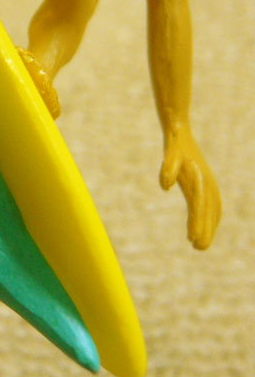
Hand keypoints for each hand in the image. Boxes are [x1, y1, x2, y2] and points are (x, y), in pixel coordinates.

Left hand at [160, 128, 220, 249]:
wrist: (179, 128)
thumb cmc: (173, 143)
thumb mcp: (169, 153)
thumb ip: (167, 168)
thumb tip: (164, 185)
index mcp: (198, 179)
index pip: (198, 206)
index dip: (196, 223)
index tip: (192, 240)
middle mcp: (207, 182)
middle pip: (208, 211)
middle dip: (205, 230)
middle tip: (199, 249)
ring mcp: (208, 182)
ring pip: (212, 209)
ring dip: (209, 226)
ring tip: (201, 245)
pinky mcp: (205, 181)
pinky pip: (213, 203)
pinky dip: (212, 217)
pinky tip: (208, 226)